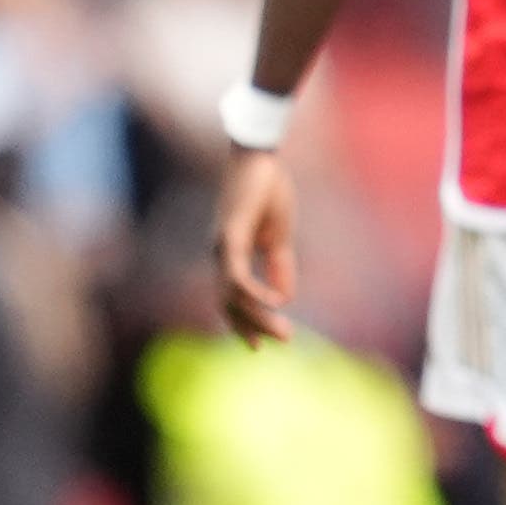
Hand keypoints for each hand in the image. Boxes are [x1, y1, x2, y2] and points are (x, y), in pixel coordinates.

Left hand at [216, 147, 297, 342]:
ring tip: (286, 329)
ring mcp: (222, 247)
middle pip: (229, 303)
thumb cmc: (269, 191)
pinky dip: (254, 292)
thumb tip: (284, 297)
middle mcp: (220, 255)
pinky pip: (238, 274)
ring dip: (259, 315)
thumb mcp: (280, 236)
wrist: (260, 158)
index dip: (244, 323)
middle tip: (281, 343)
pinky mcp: (230, 236)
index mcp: (230, 256)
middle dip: (254, 326)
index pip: (231, 298)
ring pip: (233, 295)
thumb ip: (280, 267)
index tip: (261, 346)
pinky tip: (275, 303)